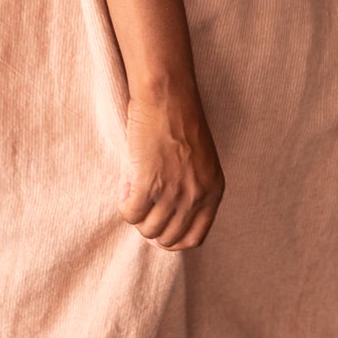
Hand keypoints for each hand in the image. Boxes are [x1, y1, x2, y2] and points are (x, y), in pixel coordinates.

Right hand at [120, 88, 224, 250]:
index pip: (194, 238)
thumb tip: (169, 219)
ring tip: (134, 191)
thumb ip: (193, 190)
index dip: (173, 241)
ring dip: (137, 215)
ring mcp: (173, 191)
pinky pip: (131, 213)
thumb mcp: (201, 162)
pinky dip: (125, 205)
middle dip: (151, 227)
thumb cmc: (181, 121)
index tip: (160, 233)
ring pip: (147, 228)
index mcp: (213, 191)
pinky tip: (126, 187)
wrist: (167, 96)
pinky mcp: (149, 183)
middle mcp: (196, 195)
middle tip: (142, 205)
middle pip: (167, 237)